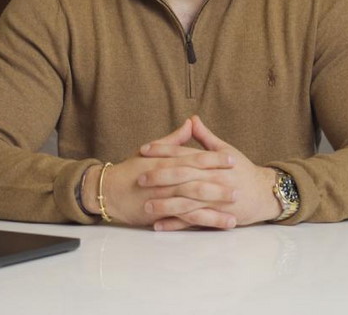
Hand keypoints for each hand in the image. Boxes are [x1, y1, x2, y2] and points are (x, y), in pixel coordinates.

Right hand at [80, 119, 238, 228]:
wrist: (108, 190)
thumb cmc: (131, 170)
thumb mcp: (151, 152)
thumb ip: (174, 139)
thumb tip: (190, 123)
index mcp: (165, 161)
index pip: (194, 158)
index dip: (214, 158)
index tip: (232, 159)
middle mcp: (165, 178)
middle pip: (196, 180)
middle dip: (219, 183)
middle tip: (239, 185)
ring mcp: (162, 197)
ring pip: (192, 201)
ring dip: (215, 205)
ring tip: (234, 208)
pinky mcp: (159, 213)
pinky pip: (184, 219)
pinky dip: (202, 222)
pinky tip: (218, 224)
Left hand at [138, 115, 280, 230]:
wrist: (264, 193)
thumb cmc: (243, 170)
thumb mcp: (226, 150)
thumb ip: (205, 137)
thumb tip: (192, 119)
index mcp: (213, 161)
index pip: (184, 153)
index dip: (163, 150)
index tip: (143, 150)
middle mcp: (213, 178)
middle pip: (183, 176)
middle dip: (160, 176)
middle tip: (140, 178)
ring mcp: (215, 199)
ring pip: (187, 201)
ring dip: (166, 204)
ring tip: (146, 205)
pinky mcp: (217, 215)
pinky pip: (193, 221)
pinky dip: (176, 224)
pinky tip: (159, 225)